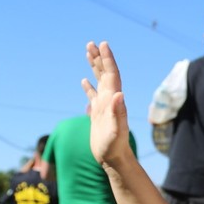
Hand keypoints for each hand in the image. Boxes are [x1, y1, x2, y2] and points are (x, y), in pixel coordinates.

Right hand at [81, 41, 131, 167]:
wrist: (115, 159)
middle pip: (105, 74)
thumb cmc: (115, 147)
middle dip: (99, 58)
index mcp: (113, 100)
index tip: (103, 44)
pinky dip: (89, 87)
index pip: (111, 75)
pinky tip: (84, 80)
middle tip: (92, 43)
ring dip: (94, 67)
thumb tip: (119, 94)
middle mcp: (110, 100)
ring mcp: (104, 107)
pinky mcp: (98, 115)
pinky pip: (92, 96)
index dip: (107, 59)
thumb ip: (118, 113)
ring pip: (98, 82)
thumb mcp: (116, 130)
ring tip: (88, 52)